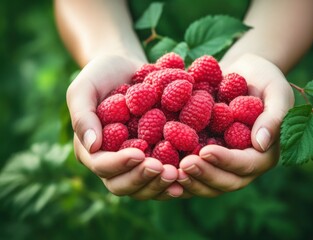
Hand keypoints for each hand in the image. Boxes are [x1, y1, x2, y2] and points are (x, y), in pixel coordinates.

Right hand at [67, 55, 180, 199]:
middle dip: (144, 179)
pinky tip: (189, 175)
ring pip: (144, 187)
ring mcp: (134, 162)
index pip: (103, 166)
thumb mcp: (85, 88)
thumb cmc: (102, 75)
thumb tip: (92, 146)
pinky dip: (174, 180)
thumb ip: (83, 116)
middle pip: (123, 185)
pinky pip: (161, 177)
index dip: (120, 164)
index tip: (140, 153)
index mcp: (92, 150)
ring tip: (180, 174)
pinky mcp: (154, 157)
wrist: (127, 69)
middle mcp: (113, 162)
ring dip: (161, 185)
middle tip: (166, 170)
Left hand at [177, 53, 293, 196]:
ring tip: (170, 171)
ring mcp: (224, 163)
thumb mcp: (276, 92)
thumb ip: (273, 116)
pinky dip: (179, 174)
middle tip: (183, 165)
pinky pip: (195, 171)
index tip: (206, 151)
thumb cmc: (266, 79)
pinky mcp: (206, 156)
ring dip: (190, 181)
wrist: (244, 74)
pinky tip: (162, 168)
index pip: (247, 165)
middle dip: (204, 175)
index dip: (226, 161)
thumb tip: (261, 144)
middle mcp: (243, 164)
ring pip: (208, 183)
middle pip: (225, 182)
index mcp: (264, 153)